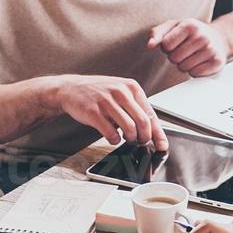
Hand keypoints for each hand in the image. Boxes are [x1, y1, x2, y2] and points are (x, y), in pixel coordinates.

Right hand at [52, 75, 168, 149]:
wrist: (70, 88)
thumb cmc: (98, 93)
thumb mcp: (120, 92)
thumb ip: (135, 107)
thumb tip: (151, 129)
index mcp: (131, 87)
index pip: (150, 113)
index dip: (158, 133)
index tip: (162, 145)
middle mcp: (120, 92)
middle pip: (143, 122)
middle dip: (144, 138)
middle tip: (140, 142)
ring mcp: (106, 102)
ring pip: (129, 128)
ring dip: (130, 139)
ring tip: (126, 139)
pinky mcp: (93, 112)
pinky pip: (111, 133)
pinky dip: (114, 140)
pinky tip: (112, 137)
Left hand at [147, 19, 230, 76]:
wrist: (219, 38)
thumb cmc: (192, 33)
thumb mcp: (174, 26)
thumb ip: (157, 33)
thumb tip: (150, 45)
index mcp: (190, 25)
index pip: (166, 45)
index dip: (167, 47)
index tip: (176, 42)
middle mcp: (202, 36)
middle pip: (174, 58)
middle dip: (176, 56)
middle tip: (185, 50)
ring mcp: (211, 50)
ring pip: (184, 68)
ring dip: (185, 64)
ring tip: (193, 55)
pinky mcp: (216, 63)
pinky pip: (195, 74)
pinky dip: (194, 71)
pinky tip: (200, 62)